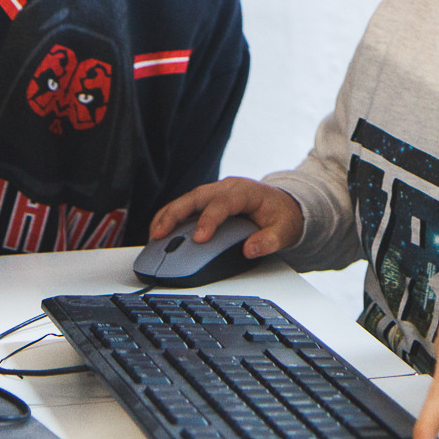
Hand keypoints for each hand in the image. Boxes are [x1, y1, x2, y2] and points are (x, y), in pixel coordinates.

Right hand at [149, 177, 304, 258]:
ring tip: (154, 236)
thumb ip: (270, 240)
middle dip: (175, 214)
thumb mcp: (285, 230)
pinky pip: (184, 207)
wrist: (282, 205)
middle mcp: (226, 188)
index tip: (199, 238)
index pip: (223, 203)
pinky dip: (170, 218)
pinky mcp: (206, 202)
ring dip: (167, 216)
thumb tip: (250, 249)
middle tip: (160, 234)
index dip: (209, 220)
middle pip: (195, 196)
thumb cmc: (282, 216)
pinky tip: (159, 234)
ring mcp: (214, 193)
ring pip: (185, 200)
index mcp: (245, 191)